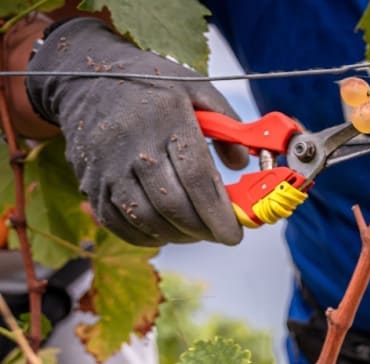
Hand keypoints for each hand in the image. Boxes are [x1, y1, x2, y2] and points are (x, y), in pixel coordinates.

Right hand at [26, 18, 248, 245]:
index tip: (234, 233)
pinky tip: (165, 231)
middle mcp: (132, 144)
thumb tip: (241, 164)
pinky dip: (145, 236)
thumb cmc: (151, 84)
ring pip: (144, 218)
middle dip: (202, 229)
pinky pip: (117, 222)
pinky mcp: (89, 180)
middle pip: (171, 204)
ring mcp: (106, 165)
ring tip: (196, 233)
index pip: (196, 177)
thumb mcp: (197, 89)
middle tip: (219, 234)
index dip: (218, 213)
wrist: (82, 77)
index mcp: (166, 118)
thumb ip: (228, 124)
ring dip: (177, 235)